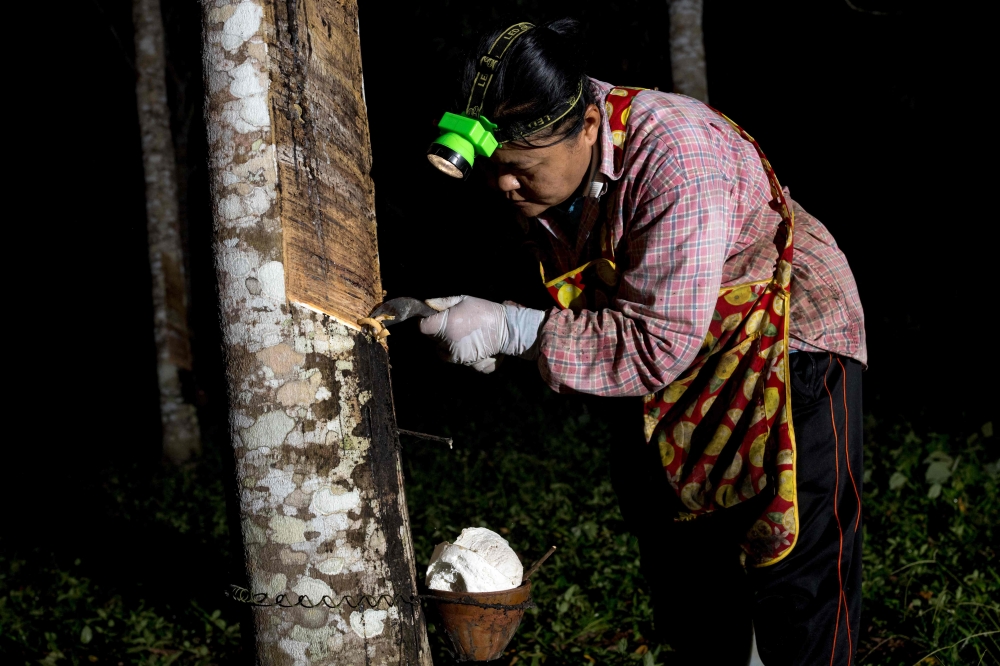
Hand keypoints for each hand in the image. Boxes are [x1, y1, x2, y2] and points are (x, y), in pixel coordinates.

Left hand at [419, 296, 546, 372]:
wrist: (509, 329)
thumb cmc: (485, 311)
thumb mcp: (464, 299)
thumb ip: (443, 302)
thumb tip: (426, 304)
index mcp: (447, 326)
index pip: (423, 328)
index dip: (426, 323)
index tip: (432, 321)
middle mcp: (450, 344)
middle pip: (434, 343)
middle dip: (440, 336)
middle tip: (455, 327)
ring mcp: (460, 358)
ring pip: (446, 354)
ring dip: (451, 347)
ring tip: (467, 336)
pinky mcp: (470, 365)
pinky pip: (460, 362)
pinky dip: (464, 356)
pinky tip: (474, 346)